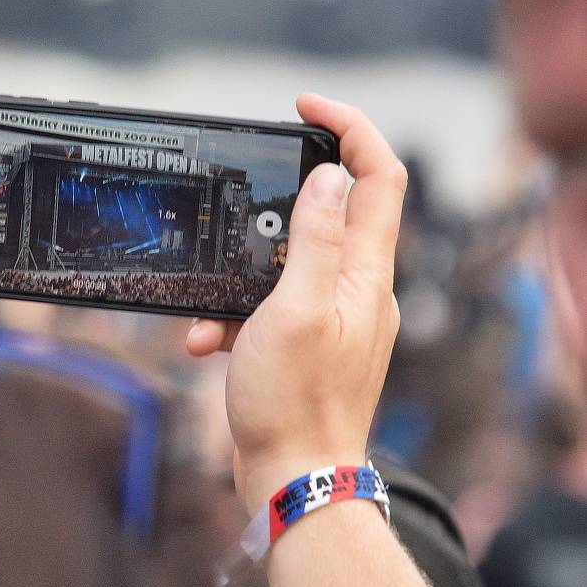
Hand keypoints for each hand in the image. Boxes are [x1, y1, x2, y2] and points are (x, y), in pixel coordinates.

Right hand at [185, 95, 405, 514]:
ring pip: (284, 265)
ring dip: (237, 279)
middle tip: (232, 217)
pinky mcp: (305, 346)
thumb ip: (312, 239)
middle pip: (327, 213)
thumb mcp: (295, 309)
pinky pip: (266, 308)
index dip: (349, 129)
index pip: (379, 176)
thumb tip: (329, 176)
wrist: (292, 478)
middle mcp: (357, 289)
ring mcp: (333, 318)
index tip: (303, 108)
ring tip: (208, 317)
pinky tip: (207, 345)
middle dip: (270, 214)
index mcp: (365, 272)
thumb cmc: (294, 402)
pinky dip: (232, 317)